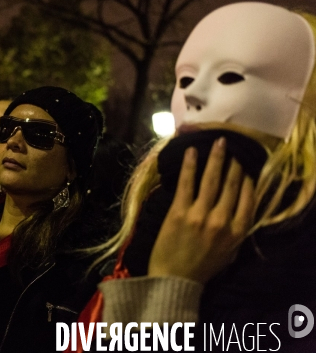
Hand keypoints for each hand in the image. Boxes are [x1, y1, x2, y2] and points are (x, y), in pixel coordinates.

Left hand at [148, 137, 254, 283]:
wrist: (173, 280)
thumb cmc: (201, 268)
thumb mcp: (229, 254)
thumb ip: (236, 232)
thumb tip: (242, 208)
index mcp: (236, 233)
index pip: (249, 200)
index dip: (249, 180)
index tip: (249, 165)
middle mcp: (221, 221)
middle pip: (231, 186)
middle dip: (234, 164)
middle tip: (234, 146)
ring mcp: (199, 215)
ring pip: (211, 180)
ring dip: (216, 158)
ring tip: (219, 142)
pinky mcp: (179, 212)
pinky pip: (186, 183)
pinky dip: (190, 165)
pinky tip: (192, 151)